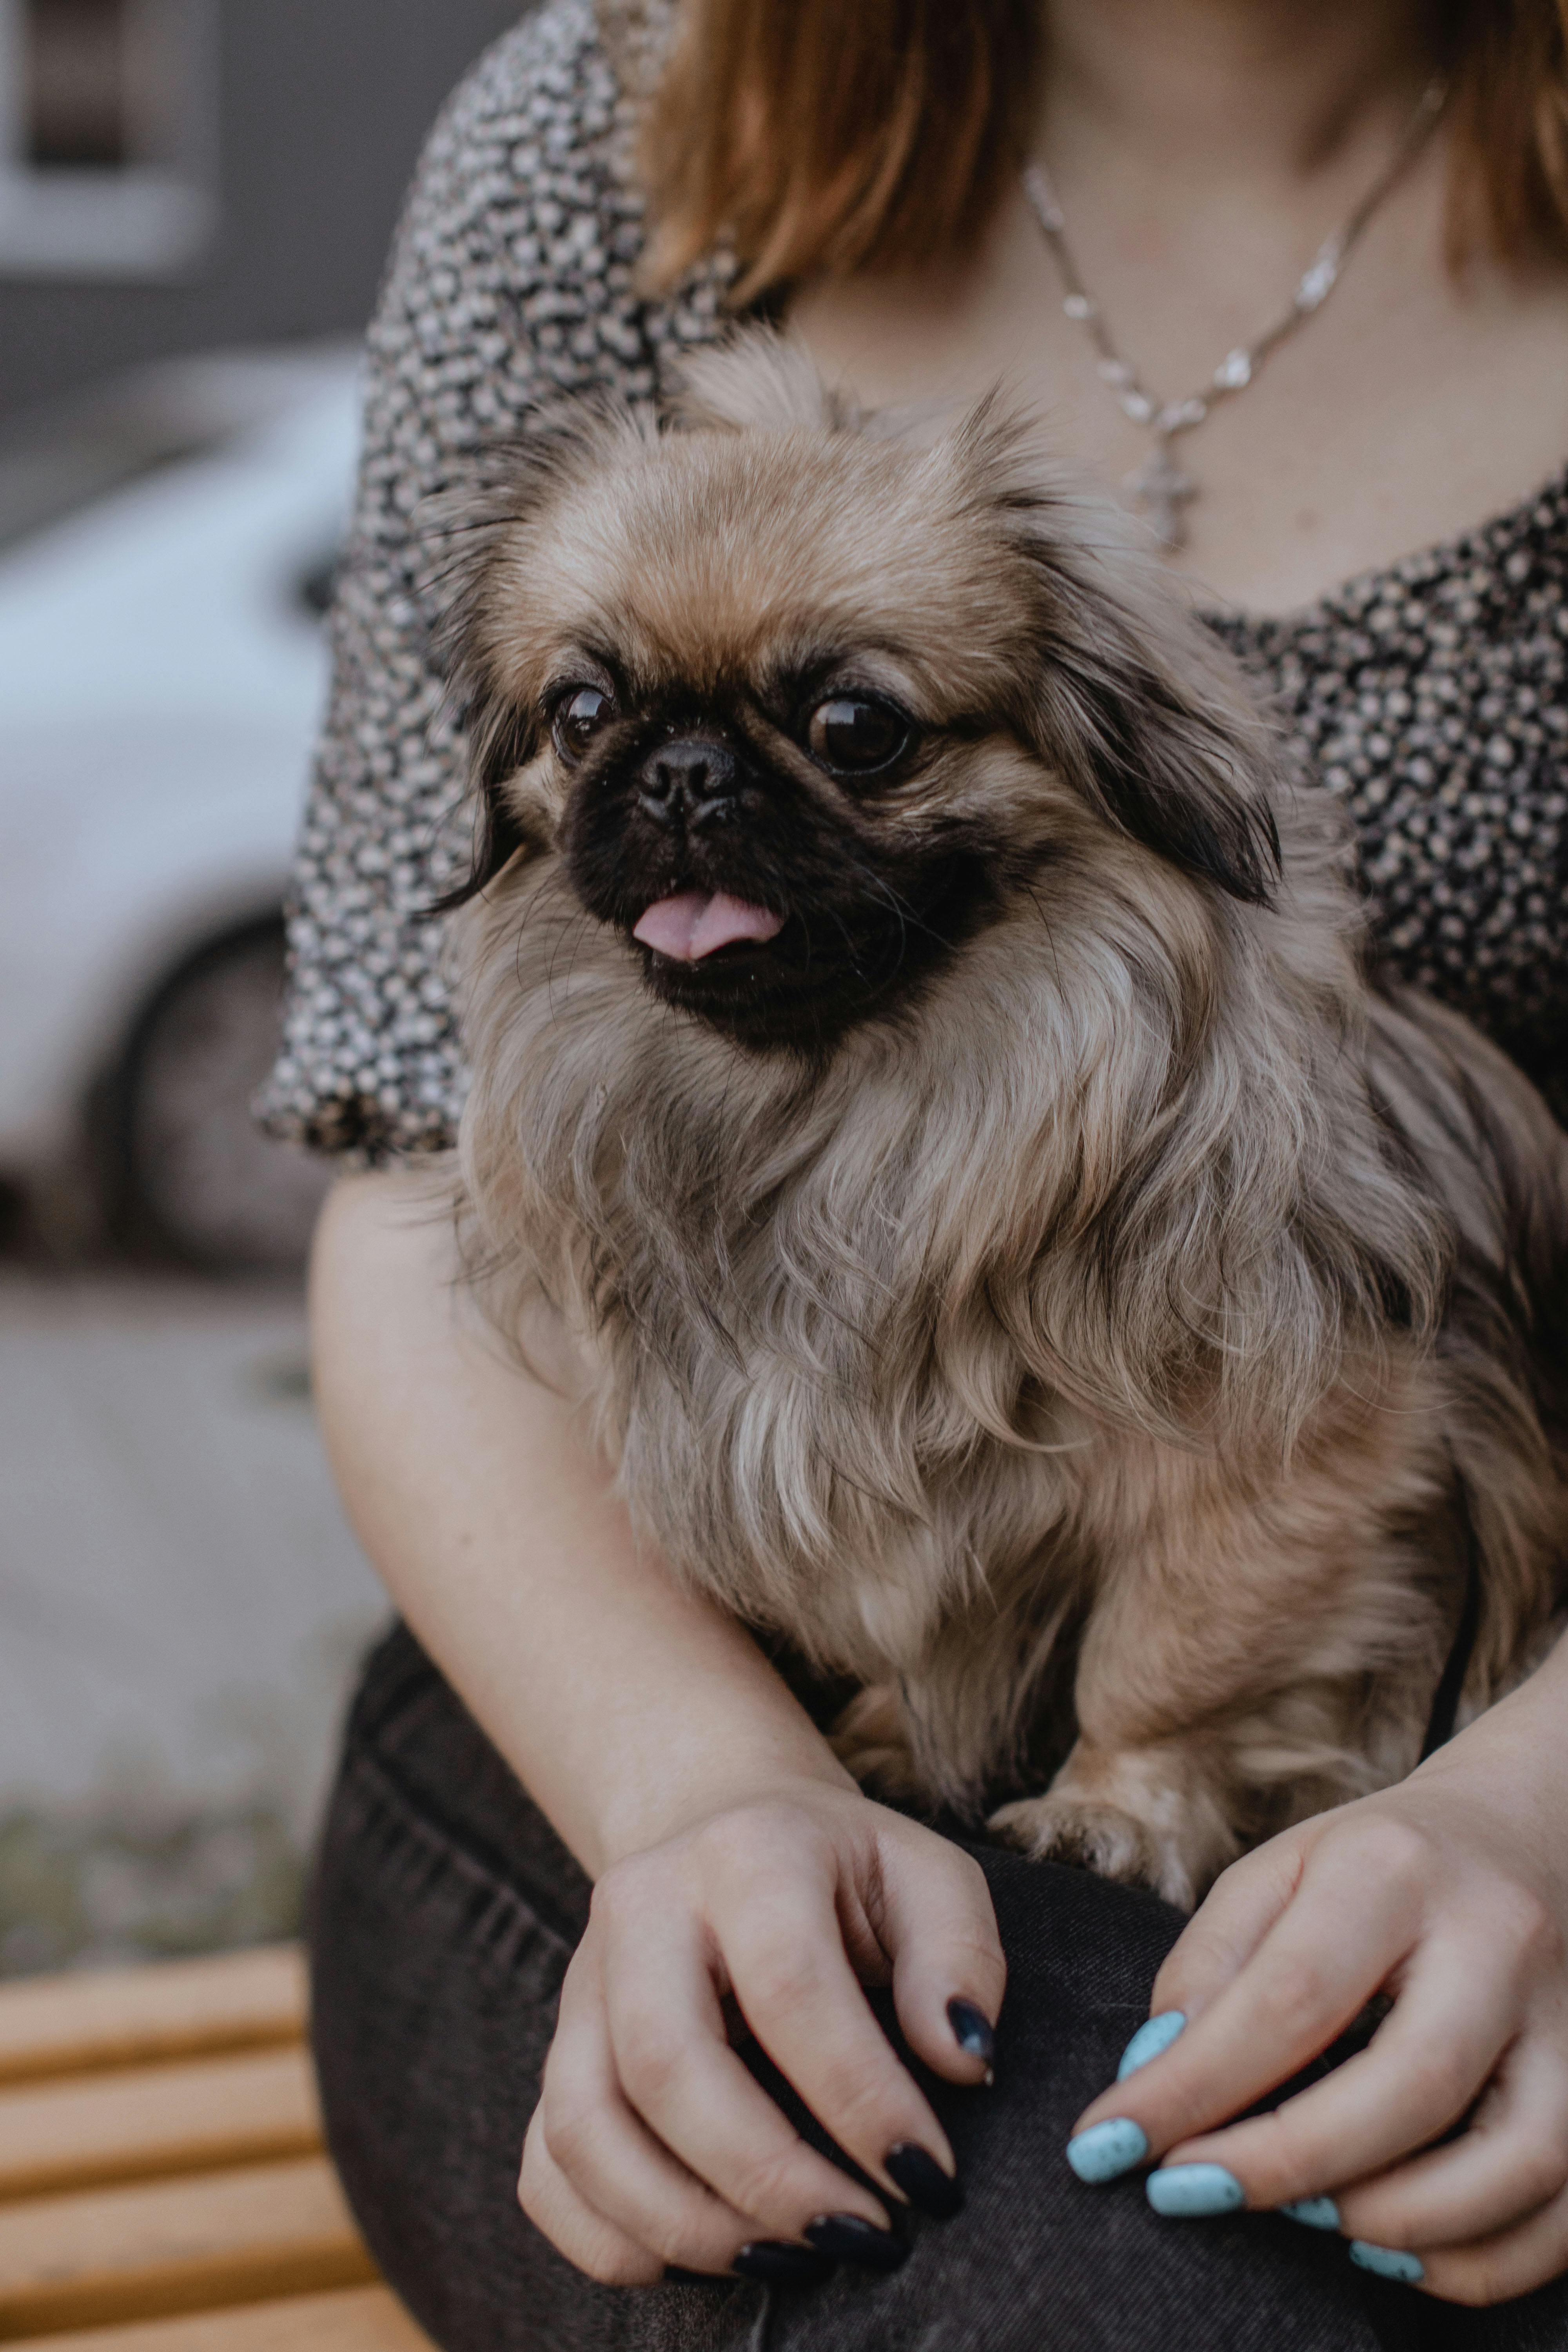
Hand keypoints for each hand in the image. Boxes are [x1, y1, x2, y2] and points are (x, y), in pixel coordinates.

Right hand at [519, 1779, 1004, 2282]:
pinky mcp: (557, 2050)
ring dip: (684, 2223)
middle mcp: (641, 1907)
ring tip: (786, 2258)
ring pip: (585, 2128)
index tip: (929, 2177)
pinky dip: (608, 2239)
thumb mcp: (927, 1876)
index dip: (861, 2098)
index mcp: (745, 1852)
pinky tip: (700, 2258)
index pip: (790, 1987)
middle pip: (667, 2066)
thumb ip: (959, 1957)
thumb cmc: (843, 1871)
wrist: (723, 1824)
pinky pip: (544, 2168)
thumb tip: (962, 2060)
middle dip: (767, 2178)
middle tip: (860, 2237)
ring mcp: (582, 1984)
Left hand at [1067, 1685, 1567, 2305]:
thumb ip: (1210, 1964)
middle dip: (1284, 2163)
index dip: (1192, 2086)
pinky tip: (1385, 2243)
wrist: (1532, 1830)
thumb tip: (1156, 2073)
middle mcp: (1499, 1942)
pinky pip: (1562, 2218)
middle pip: (1410, 2085)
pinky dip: (1472, 2258)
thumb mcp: (1280, 1870)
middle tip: (1186, 2193)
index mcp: (1397, 1870)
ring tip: (1295, 2218)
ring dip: (1391, 2220)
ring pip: (1513, 2166)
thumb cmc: (1381, 1864)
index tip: (1108, 2145)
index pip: (1290, 1995)